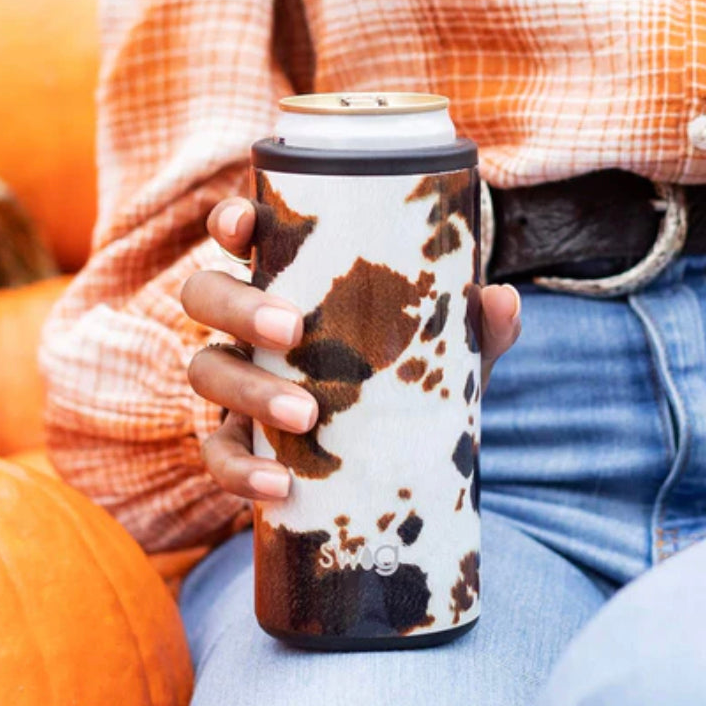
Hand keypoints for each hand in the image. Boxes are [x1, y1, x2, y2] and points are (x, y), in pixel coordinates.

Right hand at [182, 197, 521, 500]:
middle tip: (292, 330)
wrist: (395, 455)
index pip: (240, 234)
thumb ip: (476, 326)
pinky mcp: (239, 442)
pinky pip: (217, 453)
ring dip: (246, 389)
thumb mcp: (444, 350)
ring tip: (305, 414)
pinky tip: (278, 485)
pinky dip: (238, 471)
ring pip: (204, 370)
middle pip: (204, 295)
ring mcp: (236, 383)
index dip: (229, 221)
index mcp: (287, 280)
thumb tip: (502, 299)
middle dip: (236, 306)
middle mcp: (247, 326)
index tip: (243, 227)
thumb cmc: (408, 374)